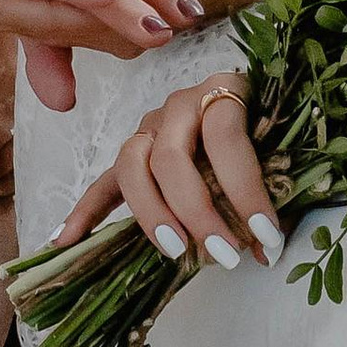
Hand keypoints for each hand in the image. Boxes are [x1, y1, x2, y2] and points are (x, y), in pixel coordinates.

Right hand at [52, 73, 282, 275]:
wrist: (251, 101)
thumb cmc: (268, 127)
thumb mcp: (280, 143)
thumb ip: (276, 186)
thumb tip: (268, 247)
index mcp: (223, 91)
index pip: (227, 140)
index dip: (247, 190)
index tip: (267, 237)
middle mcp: (180, 104)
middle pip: (173, 157)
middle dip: (199, 212)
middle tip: (225, 255)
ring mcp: (151, 127)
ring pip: (132, 165)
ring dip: (151, 213)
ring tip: (175, 251)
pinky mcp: (133, 153)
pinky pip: (104, 182)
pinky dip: (85, 212)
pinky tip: (66, 241)